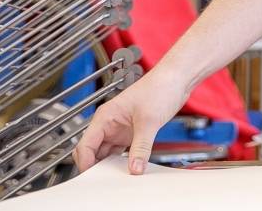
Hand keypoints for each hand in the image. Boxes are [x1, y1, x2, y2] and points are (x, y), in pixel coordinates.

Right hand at [72, 66, 189, 175]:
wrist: (177, 79)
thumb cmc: (160, 88)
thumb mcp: (149, 121)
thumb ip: (141, 147)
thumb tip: (135, 168)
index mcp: (105, 117)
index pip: (85, 145)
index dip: (86, 163)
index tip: (93, 178)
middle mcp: (109, 123)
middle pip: (92, 151)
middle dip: (95, 166)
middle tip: (105, 182)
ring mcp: (119, 129)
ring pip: (106, 153)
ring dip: (110, 165)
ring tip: (118, 178)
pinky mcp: (131, 132)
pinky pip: (120, 151)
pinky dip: (122, 160)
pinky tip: (129, 168)